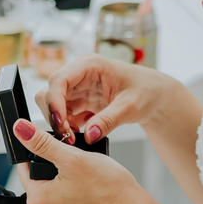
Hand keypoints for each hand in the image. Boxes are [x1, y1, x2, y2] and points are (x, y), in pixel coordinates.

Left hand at [12, 118, 170, 203]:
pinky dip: (79, 184)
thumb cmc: (110, 192)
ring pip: (58, 183)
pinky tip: (94, 181)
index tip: (56, 142)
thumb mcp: (73, 158)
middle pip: (41, 174)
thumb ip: (43, 143)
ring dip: (70, 171)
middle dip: (57, 160)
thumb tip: (21, 130)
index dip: (40, 148)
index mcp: (37, 201)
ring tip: (88, 169)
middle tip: (76, 155)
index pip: (25, 166)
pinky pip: (70, 194)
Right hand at [38, 54, 167, 144]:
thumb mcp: (130, 107)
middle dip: (54, 115)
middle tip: (67, 137)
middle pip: (50, 92)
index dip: (54, 101)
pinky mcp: (79, 100)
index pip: (60, 79)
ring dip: (60, 123)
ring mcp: (78, 87)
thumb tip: (89, 136)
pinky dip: (67, 126)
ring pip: (54, 105)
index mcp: (90, 65)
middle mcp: (79, 73)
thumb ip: (109, 121)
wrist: (152, 94)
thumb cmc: (145, 91)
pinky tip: (79, 135)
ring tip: (73, 139)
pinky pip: (64, 114)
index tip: (59, 122)